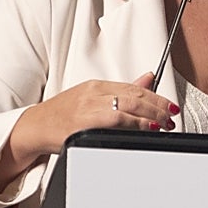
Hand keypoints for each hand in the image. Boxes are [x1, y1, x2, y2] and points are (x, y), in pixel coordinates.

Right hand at [0, 73, 179, 189]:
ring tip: (164, 124)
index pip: (134, 88)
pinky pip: (114, 121)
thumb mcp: (92, 98)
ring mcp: (88, 109)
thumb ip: (122, 91)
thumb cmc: (62, 115)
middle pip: (134, 96)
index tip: (170, 106)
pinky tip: (144, 128)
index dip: (156, 97)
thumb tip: (148, 79)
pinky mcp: (83, 125)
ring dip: (150, 116)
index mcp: (97, 86)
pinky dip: (133, 124)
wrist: (35, 127)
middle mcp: (94, 94)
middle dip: (158, 107)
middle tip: (172, 116)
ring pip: (127, 107)